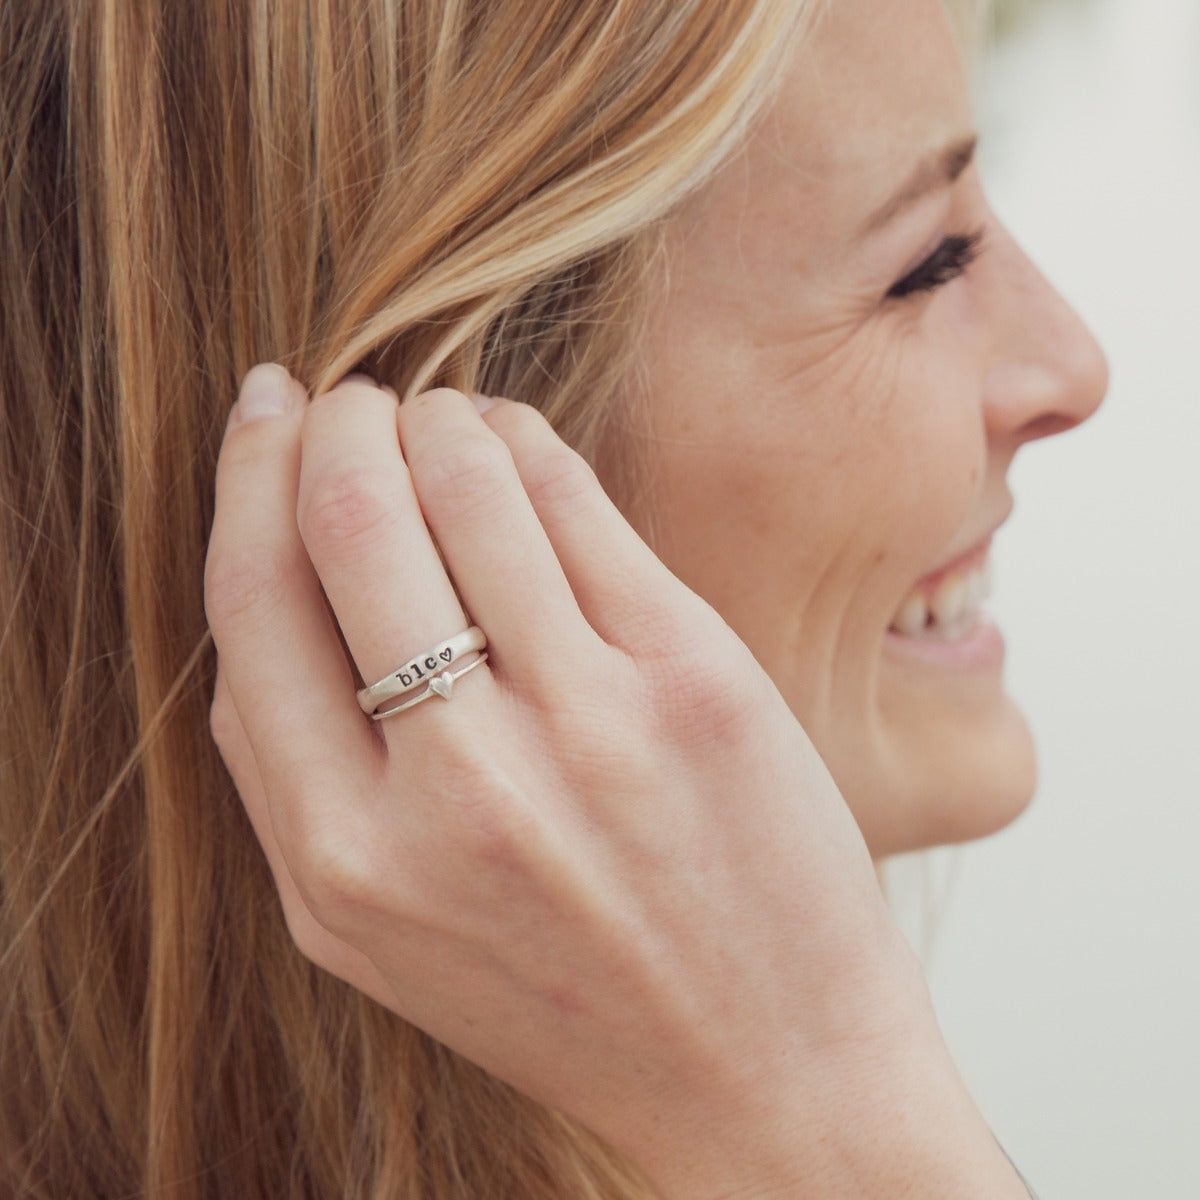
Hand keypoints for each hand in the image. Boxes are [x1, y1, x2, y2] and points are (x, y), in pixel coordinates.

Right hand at [204, 365, 1023, 1197]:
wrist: (765, 1067)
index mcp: (347, 862)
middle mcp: (457, 788)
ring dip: (437, 416)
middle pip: (347, 518)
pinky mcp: (693, 676)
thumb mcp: (376, 930)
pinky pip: (578, 501)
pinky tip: (518, 444)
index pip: (250, 601)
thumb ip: (292, 774)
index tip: (269, 412)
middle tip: (354, 396)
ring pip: (465, 482)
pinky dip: (528, 443)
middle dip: (339, 420)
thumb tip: (265, 579)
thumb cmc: (563, 989)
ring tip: (440, 417)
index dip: (248, 476)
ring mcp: (585, 724)